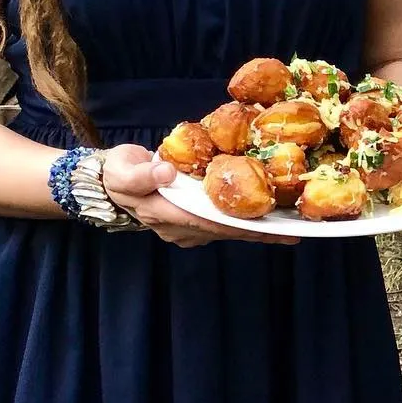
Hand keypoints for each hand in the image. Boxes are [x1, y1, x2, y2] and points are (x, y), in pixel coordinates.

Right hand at [101, 144, 298, 246]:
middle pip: (225, 231)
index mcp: (165, 215)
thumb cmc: (118, 172)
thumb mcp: (122, 169)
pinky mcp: (193, 220)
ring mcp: (187, 227)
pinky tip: (268, 218)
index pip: (209, 223)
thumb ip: (142, 174)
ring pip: (227, 229)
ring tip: (290, 228)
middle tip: (292, 232)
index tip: (266, 226)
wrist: (109, 180)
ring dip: (256, 229)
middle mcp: (181, 227)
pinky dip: (245, 221)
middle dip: (258, 232)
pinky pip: (223, 222)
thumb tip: (166, 173)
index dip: (238, 225)